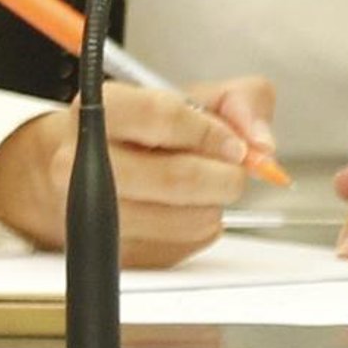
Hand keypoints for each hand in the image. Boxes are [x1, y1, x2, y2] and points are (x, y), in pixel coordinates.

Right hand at [0, 74, 275, 267]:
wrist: (86, 168)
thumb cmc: (144, 131)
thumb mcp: (192, 97)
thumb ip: (239, 102)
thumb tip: (263, 145)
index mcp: (104, 107)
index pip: (159, 116)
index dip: (209, 133)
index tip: (236, 146)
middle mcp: (84, 159)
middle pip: (172, 177)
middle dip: (222, 178)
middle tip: (236, 174)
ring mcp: (89, 210)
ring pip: (176, 220)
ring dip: (212, 208)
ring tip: (212, 191)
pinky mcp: (104, 250)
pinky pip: (172, 250)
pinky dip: (196, 232)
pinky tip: (188, 211)